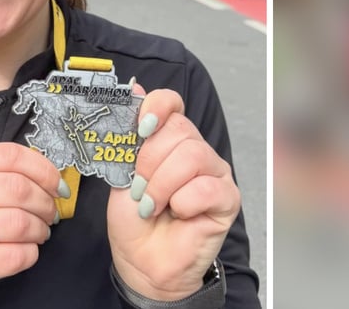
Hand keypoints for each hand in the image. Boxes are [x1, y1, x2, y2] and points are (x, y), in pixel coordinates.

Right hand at [0, 143, 61, 307]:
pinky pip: (15, 255)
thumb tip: (54, 180)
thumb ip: (7, 174)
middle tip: (50, 214)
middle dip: (45, 202)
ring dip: (40, 229)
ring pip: (19, 222)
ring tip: (39, 233)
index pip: (10, 155)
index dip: (43, 169)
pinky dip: (31, 253)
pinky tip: (26, 251)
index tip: (58, 186)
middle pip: (17, 188)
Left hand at [107, 87, 239, 299]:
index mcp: (168, 139)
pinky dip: (183, 202)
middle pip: (179, 130)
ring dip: (162, 184)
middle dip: (149, 161)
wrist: (142, 260)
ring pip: (192, 156)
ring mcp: (214, 172)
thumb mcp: (121, 172)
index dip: (157, 107)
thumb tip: (134, 88)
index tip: (141, 126)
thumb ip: (129, 134)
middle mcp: (194, 150)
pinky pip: (206, 187)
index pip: (171, 103)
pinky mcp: (228, 198)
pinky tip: (177, 214)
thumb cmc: (133, 219)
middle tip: (139, 187)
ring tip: (152, 204)